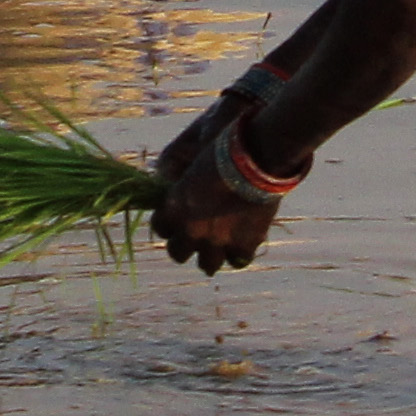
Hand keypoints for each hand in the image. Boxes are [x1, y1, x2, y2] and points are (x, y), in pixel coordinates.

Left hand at [147, 102, 283, 273]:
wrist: (254, 158)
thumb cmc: (223, 149)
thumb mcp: (192, 163)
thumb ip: (182, 183)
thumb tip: (176, 187)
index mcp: (174, 207)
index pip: (160, 228)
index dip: (169, 224)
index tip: (178, 220)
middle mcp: (190, 229)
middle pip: (177, 254)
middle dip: (185, 246)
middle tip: (197, 237)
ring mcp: (217, 241)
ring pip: (207, 265)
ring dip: (211, 256)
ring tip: (221, 246)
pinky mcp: (243, 245)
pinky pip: (237, 261)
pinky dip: (239, 254)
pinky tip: (243, 243)